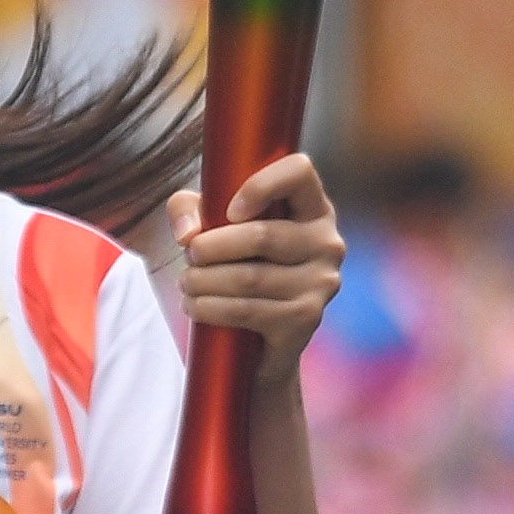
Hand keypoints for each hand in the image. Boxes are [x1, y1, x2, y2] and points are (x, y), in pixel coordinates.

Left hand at [171, 150, 344, 388]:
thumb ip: (188, 209)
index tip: (228, 210)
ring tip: (186, 283)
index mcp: (312, 208)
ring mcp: (321, 283)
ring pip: (249, 278)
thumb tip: (187, 234)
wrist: (258, 341)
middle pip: (262, 236)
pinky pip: (248, 310)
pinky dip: (210, 308)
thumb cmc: (237, 267)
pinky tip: (194, 306)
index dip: (260, 184)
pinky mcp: (305, 319)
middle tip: (189, 256)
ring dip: (203, 281)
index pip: (299, 172)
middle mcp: (327, 242)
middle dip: (210, 247)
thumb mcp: (212, 226)